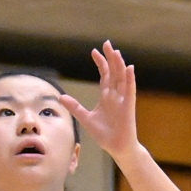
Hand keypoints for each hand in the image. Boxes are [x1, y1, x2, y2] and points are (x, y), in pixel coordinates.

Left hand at [66, 42, 139, 156]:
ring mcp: (123, 100)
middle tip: (107, 43)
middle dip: (110, 58)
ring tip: (116, 51)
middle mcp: (115, 95)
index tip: (94, 51)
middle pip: (114, 72)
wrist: (116, 147)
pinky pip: (130, 90)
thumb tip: (61, 97)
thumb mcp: (85, 118)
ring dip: (119, 64)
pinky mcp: (128, 106)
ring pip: (122, 78)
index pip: (105, 75)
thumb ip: (75, 107)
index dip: (100, 63)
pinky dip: (130, 79)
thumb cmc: (105, 135)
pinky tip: (129, 68)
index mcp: (107, 97)